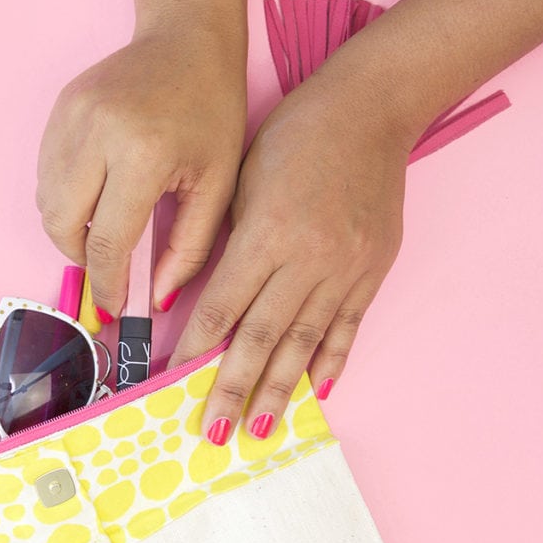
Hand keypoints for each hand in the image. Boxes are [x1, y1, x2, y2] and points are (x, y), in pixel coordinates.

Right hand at [36, 14, 246, 319]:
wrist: (187, 37)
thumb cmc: (211, 110)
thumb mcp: (216, 185)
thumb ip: (188, 248)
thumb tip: (156, 299)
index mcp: (142, 154)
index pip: (108, 240)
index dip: (108, 282)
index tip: (115, 305)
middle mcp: (97, 134)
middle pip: (62, 225)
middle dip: (81, 255)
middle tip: (109, 260)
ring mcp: (71, 118)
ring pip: (47, 202)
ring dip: (71, 226)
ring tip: (108, 221)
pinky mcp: (59, 109)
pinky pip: (46, 173)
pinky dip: (66, 195)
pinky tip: (99, 188)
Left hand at [171, 64, 410, 442]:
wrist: (370, 111)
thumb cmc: (295, 136)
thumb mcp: (243, 181)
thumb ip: (228, 242)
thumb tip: (207, 300)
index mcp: (266, 234)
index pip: (222, 308)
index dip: (194, 350)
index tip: (171, 383)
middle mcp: (307, 259)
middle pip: (260, 338)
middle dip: (232, 389)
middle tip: (212, 431)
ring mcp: (344, 269)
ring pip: (303, 344)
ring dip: (279, 391)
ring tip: (260, 429)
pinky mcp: (371, 271)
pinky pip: (346, 328)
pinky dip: (330, 362)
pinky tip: (315, 393)